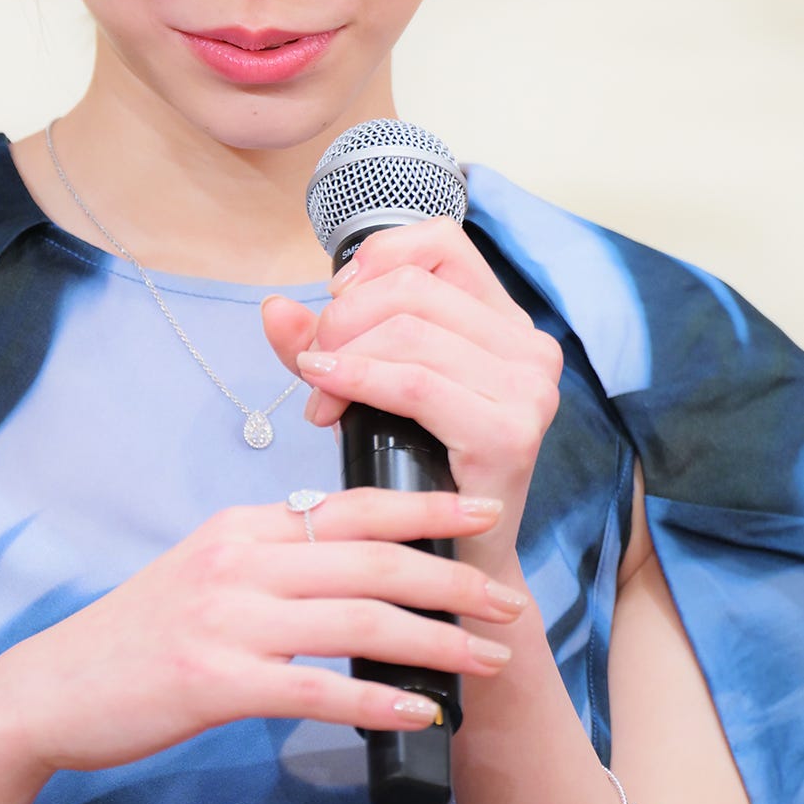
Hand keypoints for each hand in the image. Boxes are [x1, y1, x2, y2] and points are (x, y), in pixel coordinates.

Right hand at [0, 488, 524, 782]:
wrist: (54, 687)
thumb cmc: (140, 634)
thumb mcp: (205, 570)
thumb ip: (271, 558)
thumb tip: (349, 560)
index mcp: (243, 526)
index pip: (350, 506)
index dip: (424, 506)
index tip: (481, 510)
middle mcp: (239, 559)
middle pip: (369, 560)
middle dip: (449, 578)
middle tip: (506, 599)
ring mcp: (226, 619)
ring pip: (356, 621)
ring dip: (434, 641)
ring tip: (487, 659)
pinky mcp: (214, 681)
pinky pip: (315, 690)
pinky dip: (375, 700)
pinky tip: (420, 709)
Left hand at [261, 216, 563, 569]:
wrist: (451, 563)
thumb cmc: (413, 467)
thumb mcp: (364, 384)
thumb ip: (320, 340)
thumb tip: (273, 306)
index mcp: (504, 320)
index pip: (440, 240)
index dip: (374, 260)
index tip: (336, 305)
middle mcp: (530, 346)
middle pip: (410, 287)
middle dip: (342, 319)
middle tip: (313, 364)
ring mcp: (528, 389)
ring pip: (407, 331)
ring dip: (343, 356)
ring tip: (318, 394)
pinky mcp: (510, 433)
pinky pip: (414, 384)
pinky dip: (358, 381)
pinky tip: (324, 399)